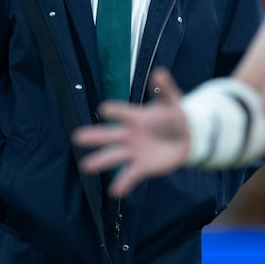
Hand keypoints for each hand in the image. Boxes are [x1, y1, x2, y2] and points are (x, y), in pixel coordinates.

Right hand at [73, 68, 191, 197]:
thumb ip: (165, 90)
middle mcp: (129, 134)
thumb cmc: (176, 116)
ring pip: (114, 156)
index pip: (121, 112)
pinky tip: (114, 192)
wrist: (187, 138)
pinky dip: (122, 183)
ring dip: (101, 161)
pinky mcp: (142, 167)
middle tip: (77, 137)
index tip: (105, 110)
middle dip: (94, 136)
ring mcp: (134, 151)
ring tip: (86, 166)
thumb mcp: (172, 102)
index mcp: (135, 117)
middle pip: (109, 135)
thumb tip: (159, 71)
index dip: (114, 111)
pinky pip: (130, 176)